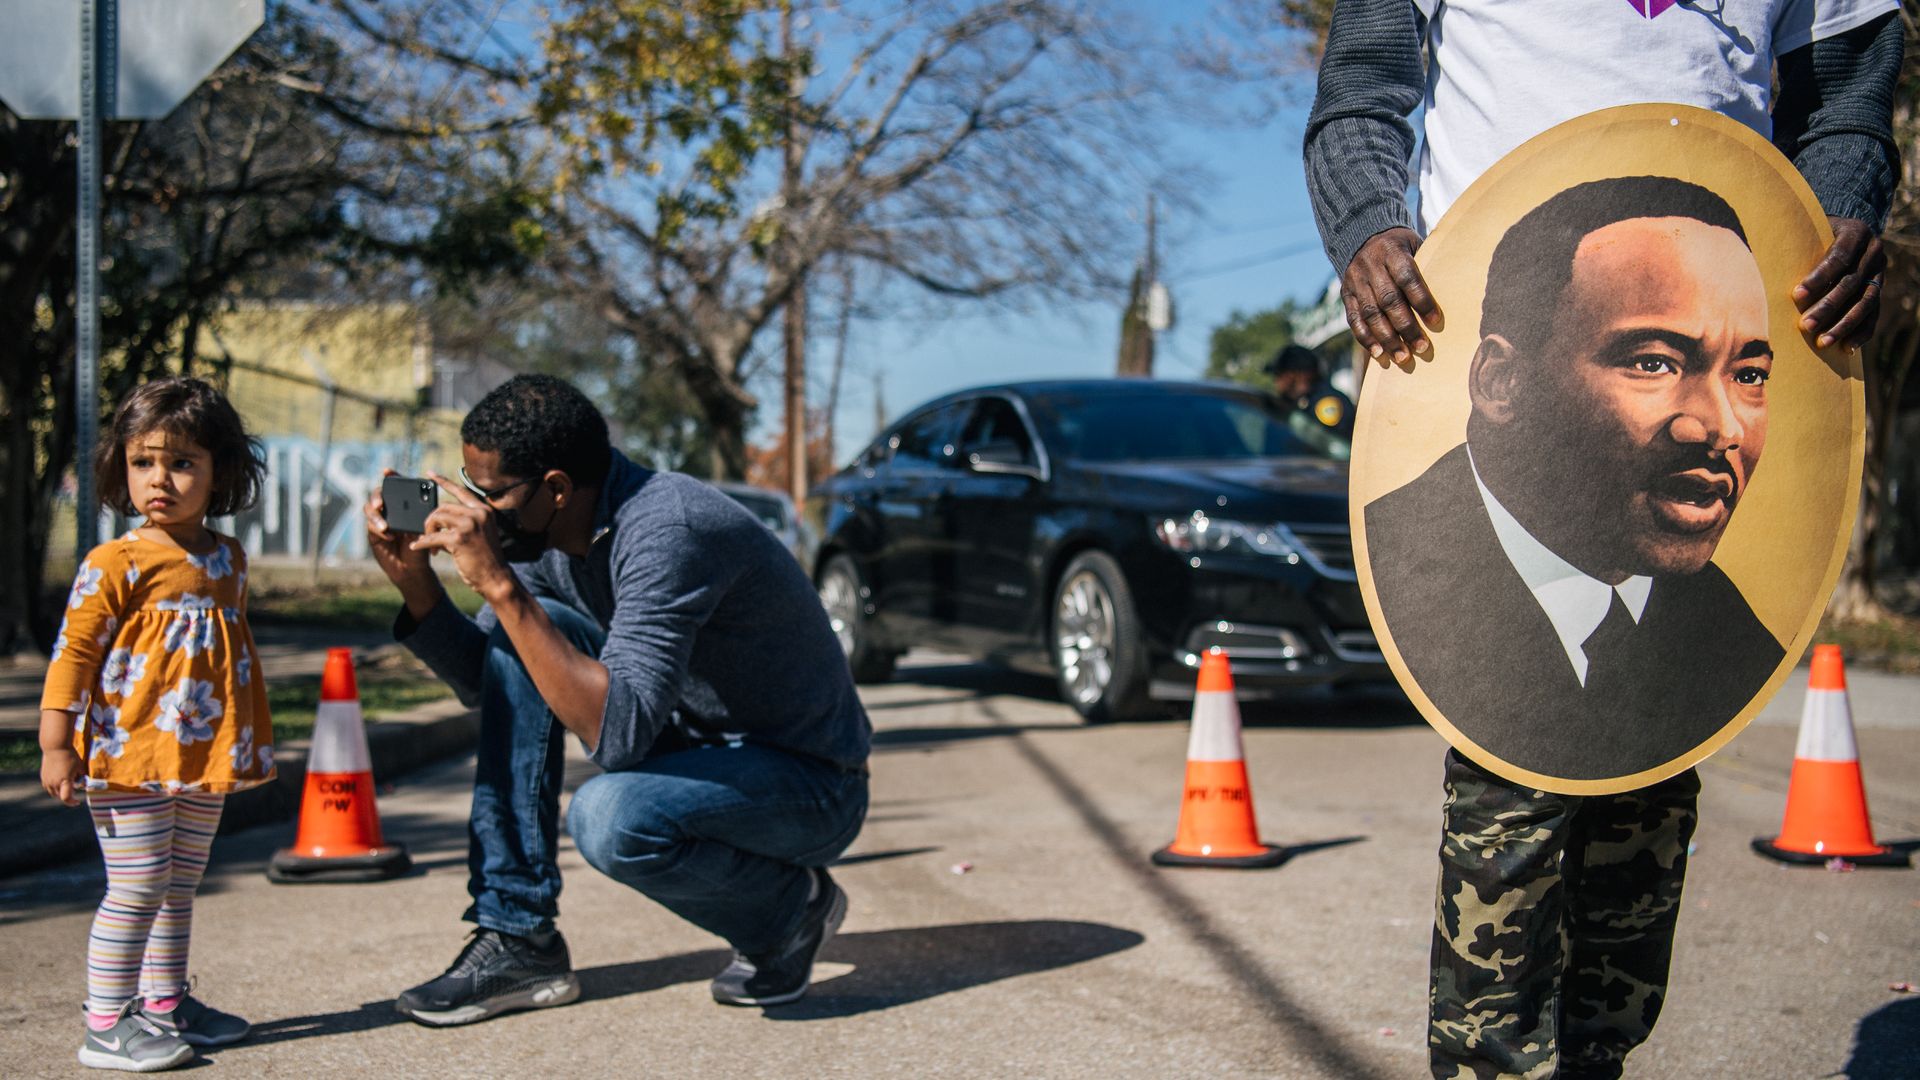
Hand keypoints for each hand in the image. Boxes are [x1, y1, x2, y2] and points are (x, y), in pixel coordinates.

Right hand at [41, 747, 82, 805]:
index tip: (78, 802)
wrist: (55, 747)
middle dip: (68, 795)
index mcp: (64, 781)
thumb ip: (81, 778)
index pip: (66, 798)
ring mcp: (47, 780)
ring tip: (67, 785)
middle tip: (74, 789)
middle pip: (60, 796)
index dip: (72, 802)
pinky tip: (60, 780)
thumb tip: (83, 785)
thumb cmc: (70, 756)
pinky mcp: (43, 777)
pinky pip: (48, 787)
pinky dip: (54, 787)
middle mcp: (54, 783)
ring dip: (60, 792)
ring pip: (53, 793)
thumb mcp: (80, 767)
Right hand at [365, 468, 443, 618]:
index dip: (391, 477)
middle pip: (378, 495)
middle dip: (377, 496)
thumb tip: (418, 506)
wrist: (414, 568)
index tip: (387, 471)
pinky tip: (389, 536)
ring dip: (375, 515)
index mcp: (405, 505)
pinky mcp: (373, 534)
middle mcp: (391, 510)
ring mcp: (380, 521)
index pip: (397, 487)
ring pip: (370, 509)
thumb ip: (421, 516)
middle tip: (381, 503)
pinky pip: (370, 526)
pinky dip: (378, 529)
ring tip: (385, 526)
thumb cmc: (424, 547)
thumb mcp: (426, 529)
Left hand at [410, 473, 516, 601]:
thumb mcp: (479, 534)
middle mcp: (478, 514)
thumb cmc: (486, 559)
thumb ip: (460, 524)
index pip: (461, 491)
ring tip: (430, 544)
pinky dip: (422, 543)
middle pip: (443, 507)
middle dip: (431, 521)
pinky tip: (417, 547)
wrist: (496, 578)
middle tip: (428, 534)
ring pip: (436, 518)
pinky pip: (432, 537)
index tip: (429, 474)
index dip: (444, 481)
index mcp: (484, 511)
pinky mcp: (460, 539)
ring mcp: (470, 525)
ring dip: (428, 531)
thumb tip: (436, 521)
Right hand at [1343, 227, 1443, 364]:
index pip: (1408, 279)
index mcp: (1392, 252)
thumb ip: (1426, 267)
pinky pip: (1354, 319)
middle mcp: (1371, 267)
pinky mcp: (1346, 294)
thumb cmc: (1401, 248)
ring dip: (1387, 339)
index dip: (1422, 301)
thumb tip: (1451, 296)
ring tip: (1402, 358)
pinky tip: (1379, 354)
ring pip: (1370, 314)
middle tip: (1421, 348)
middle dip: (1405, 327)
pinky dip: (1366, 338)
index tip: (1436, 321)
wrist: (1364, 238)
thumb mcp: (1415, 246)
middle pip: (1388, 300)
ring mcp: (1356, 282)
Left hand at [1795, 217, 1884, 350]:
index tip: (1796, 295)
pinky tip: (1847, 347)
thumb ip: (1791, 243)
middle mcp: (1873, 252)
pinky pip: (1874, 314)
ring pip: (1865, 302)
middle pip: (1851, 283)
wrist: (1841, 235)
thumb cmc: (1811, 236)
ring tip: (1823, 342)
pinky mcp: (1880, 291)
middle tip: (1805, 325)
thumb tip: (1750, 254)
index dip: (1819, 277)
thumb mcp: (1805, 232)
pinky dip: (1861, 332)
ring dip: (1843, 324)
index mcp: (1856, 232)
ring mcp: (1880, 273)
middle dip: (1828, 307)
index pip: (1839, 256)